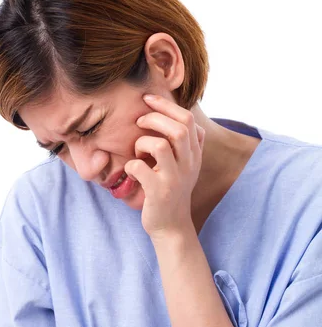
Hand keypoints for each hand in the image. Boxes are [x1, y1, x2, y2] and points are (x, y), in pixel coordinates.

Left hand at [125, 94, 204, 241]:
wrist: (171, 226)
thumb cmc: (171, 190)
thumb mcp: (185, 165)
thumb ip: (185, 142)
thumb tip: (174, 113)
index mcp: (195, 154)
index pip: (187, 119)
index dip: (166, 105)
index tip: (147, 99)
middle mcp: (189, 164)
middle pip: (178, 128)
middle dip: (154, 118)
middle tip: (139, 122)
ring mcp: (175, 179)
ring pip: (160, 146)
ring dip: (142, 143)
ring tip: (137, 151)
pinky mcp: (159, 193)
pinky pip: (140, 168)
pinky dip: (131, 165)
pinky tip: (132, 171)